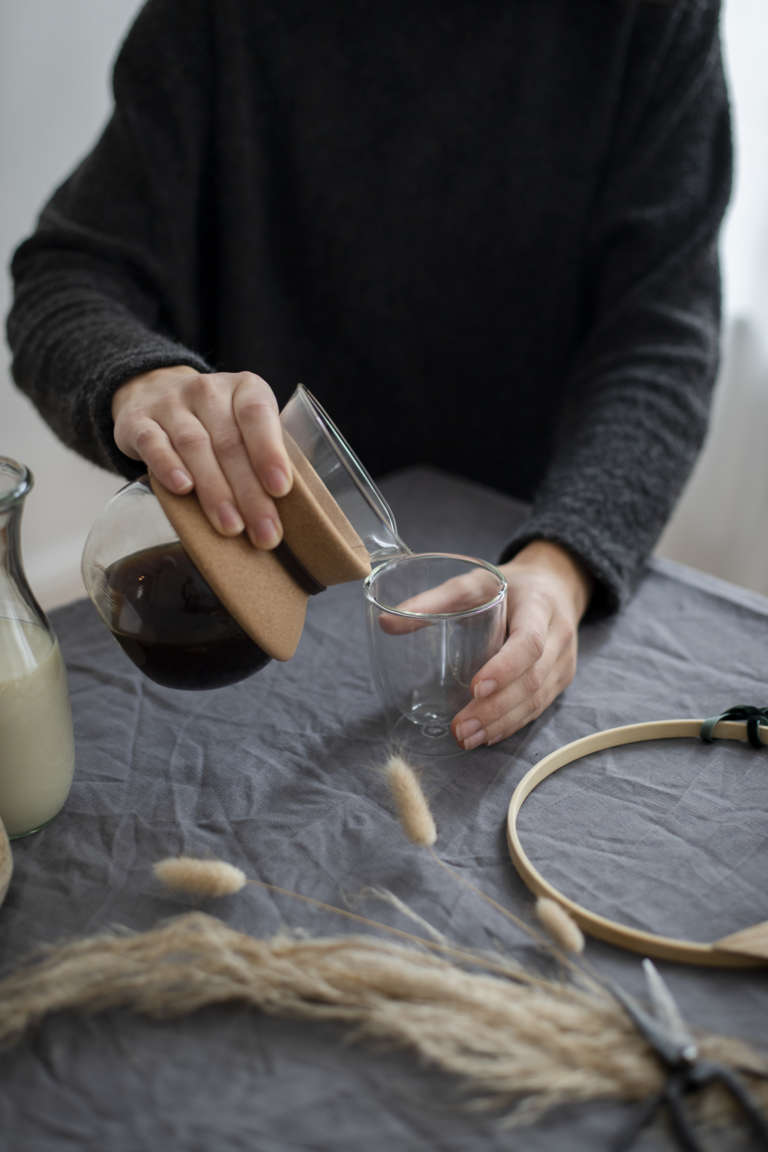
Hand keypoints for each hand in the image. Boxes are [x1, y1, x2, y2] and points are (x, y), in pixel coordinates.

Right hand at [112, 365, 291, 546]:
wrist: (153, 391)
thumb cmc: (215, 422)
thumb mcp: (244, 425)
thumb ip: (261, 456)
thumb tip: (283, 512)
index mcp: (243, 388)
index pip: (256, 414)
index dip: (269, 452)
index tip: (280, 489)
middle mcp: (206, 391)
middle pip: (229, 442)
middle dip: (249, 492)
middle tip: (264, 533)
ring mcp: (169, 404)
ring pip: (194, 446)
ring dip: (215, 490)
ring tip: (231, 526)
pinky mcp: (137, 422)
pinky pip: (153, 444)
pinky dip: (168, 467)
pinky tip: (184, 489)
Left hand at [451, 540, 592, 748]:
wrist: (557, 585)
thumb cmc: (510, 585)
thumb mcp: (475, 581)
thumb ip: (434, 600)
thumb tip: (387, 623)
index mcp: (541, 607)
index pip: (529, 642)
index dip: (505, 667)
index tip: (475, 687)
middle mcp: (559, 637)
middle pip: (533, 680)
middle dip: (496, 708)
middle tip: (461, 728)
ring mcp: (564, 662)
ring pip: (537, 700)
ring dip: (502, 724)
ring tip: (468, 738)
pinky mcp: (560, 680)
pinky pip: (539, 707)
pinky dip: (513, 724)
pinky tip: (488, 736)